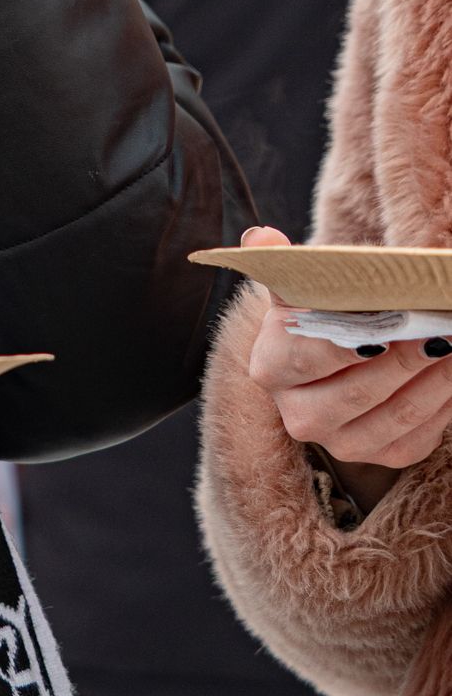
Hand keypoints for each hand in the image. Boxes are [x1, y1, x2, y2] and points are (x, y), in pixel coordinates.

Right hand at [245, 225, 451, 512]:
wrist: (335, 359)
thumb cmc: (318, 316)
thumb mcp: (296, 290)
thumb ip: (282, 264)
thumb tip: (262, 239)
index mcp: (270, 369)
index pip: (306, 356)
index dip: (346, 344)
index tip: (386, 325)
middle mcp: (298, 416)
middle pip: (356, 391)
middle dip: (402, 359)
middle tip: (436, 329)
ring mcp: (340, 442)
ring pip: (395, 414)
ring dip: (433, 379)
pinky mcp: (381, 456)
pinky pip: (418, 433)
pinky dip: (443, 402)